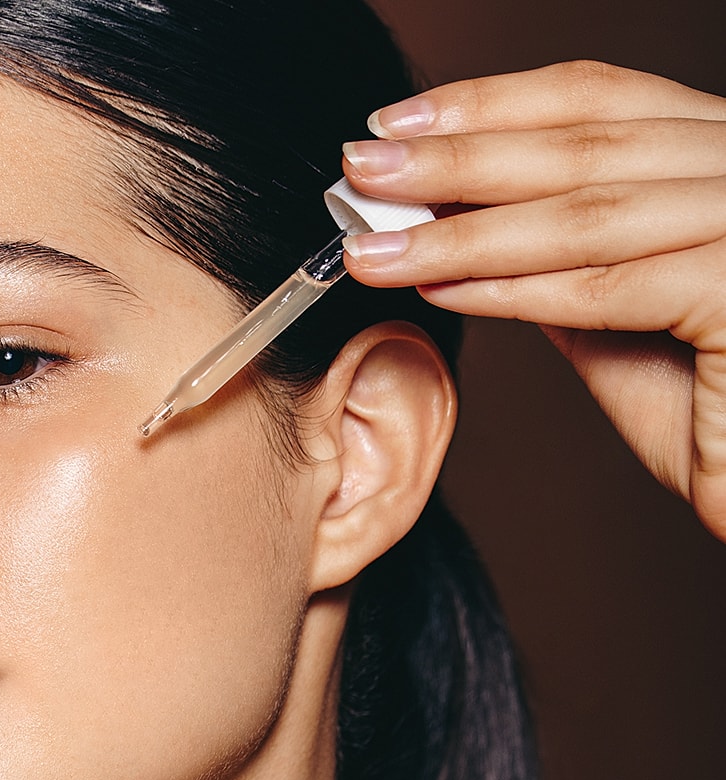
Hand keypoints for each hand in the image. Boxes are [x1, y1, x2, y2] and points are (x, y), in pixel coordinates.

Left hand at [339, 61, 725, 541]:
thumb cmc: (710, 407)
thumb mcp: (622, 316)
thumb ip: (565, 260)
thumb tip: (473, 230)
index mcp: (720, 157)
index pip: (598, 100)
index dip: (490, 105)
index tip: (397, 122)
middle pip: (584, 143)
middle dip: (457, 157)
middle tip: (361, 168)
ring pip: (585, 215)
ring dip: (461, 231)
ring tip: (373, 247)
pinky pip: (607, 288)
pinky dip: (514, 290)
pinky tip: (442, 290)